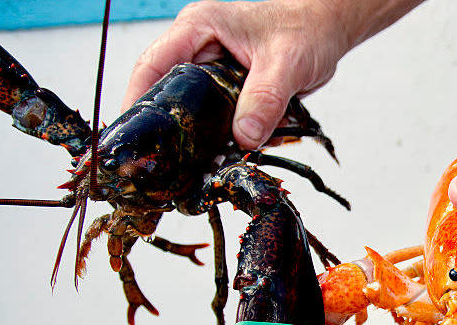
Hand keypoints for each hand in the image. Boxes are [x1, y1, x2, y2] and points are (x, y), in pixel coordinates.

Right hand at [123, 0, 349, 149]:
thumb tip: (244, 137)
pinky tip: (230, 152)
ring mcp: (210, 69)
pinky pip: (214, 118)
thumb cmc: (306, 29)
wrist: (326, 30)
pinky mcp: (225, 88)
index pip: (153, 65)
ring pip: (190, 109)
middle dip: (166, 127)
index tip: (131, 134)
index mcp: (199, 28)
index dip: (136, 100)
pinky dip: (222, 136)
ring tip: (195, 165)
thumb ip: (265, 99)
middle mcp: (198, 47)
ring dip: (197, 136)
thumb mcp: (286, 64)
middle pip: (164, 92)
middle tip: (162, 162)